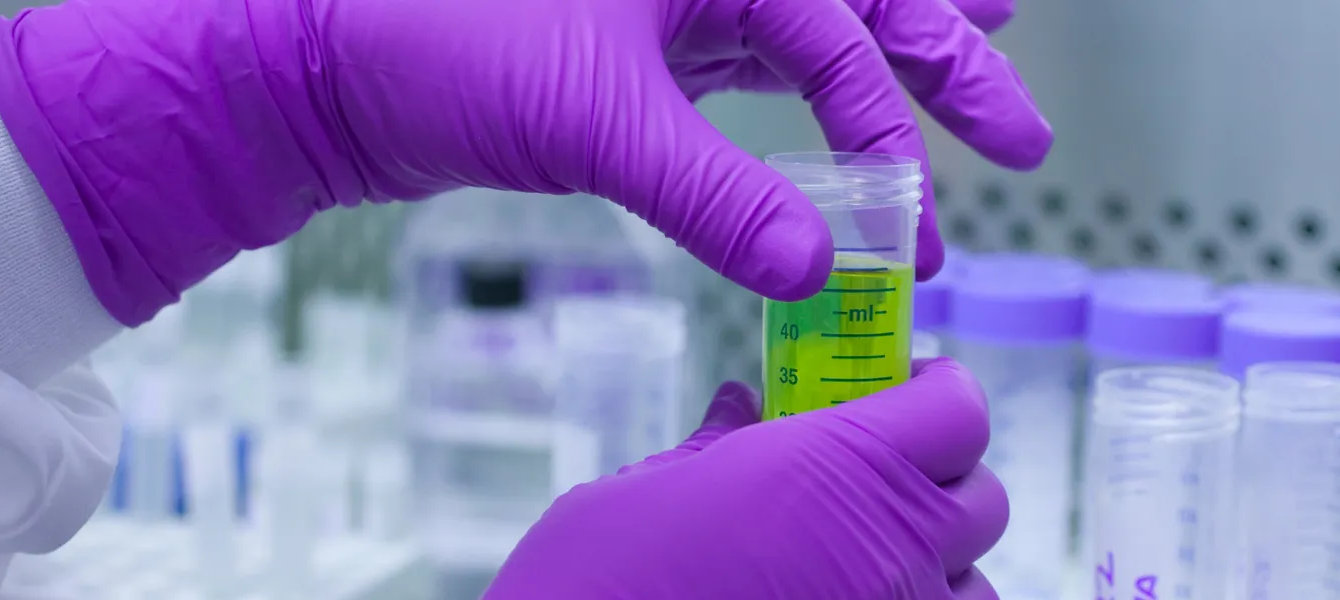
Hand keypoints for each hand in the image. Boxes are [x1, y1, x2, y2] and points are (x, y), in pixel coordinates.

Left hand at [0, 0, 1051, 323]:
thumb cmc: (437, 39)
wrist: (316, 54)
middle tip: (1024, 128)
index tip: (919, 211)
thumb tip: (816, 271)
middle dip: (944, 55)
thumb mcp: (595, 118)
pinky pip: (751, 59)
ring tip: (979, 56)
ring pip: (810, 24)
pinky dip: (806, 91)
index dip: (891, 121)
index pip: (838, 27)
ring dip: (887, 63)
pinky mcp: (637, 42)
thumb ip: (714, 193)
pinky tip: (845, 112)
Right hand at [485, 359, 1005, 599]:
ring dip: (937, 568)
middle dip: (942, 480)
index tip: (907, 386)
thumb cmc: (599, 578)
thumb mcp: (651, 490)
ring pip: (973, 590)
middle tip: (879, 474)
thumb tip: (742, 407)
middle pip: (983, 502)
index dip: (941, 394)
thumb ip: (717, 446)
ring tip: (867, 559)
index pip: (961, 412)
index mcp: (843, 465)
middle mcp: (892, 546)